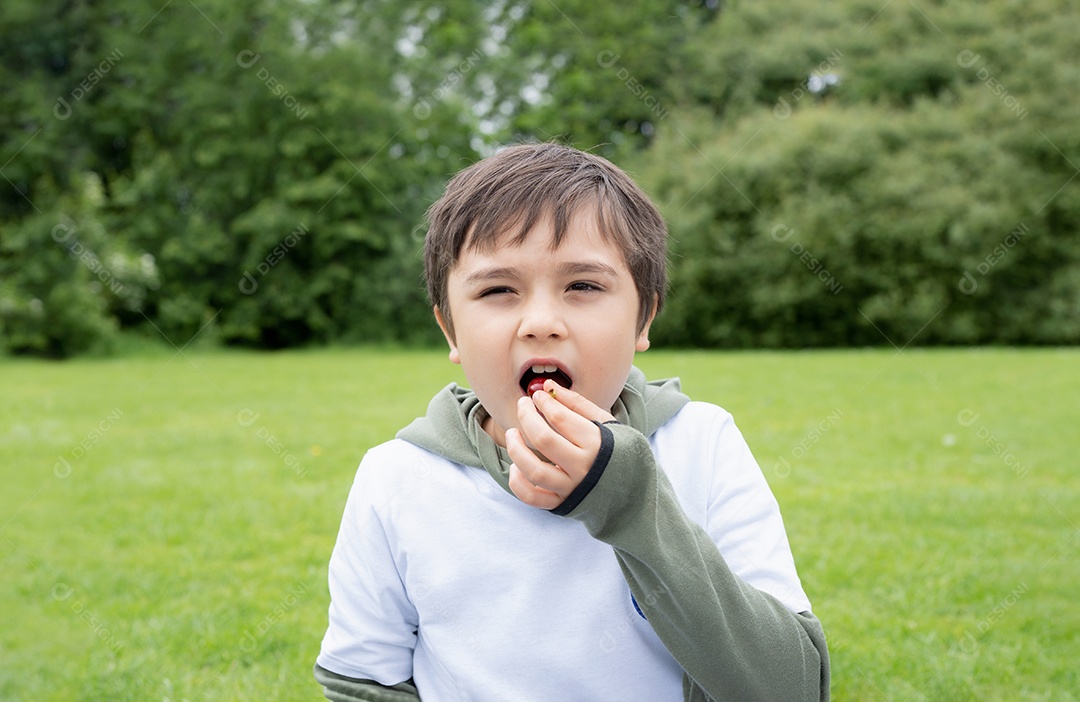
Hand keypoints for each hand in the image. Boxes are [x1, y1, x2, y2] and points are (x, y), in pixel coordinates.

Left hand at [505, 379, 615, 508]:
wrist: (634, 492)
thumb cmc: (619, 451)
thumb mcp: (605, 423)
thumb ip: (576, 403)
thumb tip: (548, 386)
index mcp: (596, 443)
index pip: (560, 417)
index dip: (544, 402)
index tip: (538, 395)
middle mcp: (582, 466)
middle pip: (543, 439)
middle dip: (526, 416)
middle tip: (522, 405)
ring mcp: (570, 487)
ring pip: (533, 470)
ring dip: (516, 449)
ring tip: (511, 434)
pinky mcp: (561, 504)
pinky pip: (532, 497)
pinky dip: (517, 482)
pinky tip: (516, 466)